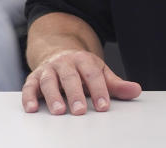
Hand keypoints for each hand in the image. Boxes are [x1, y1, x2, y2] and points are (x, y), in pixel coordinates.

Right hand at [22, 49, 141, 114]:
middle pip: (70, 77)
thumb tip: (136, 90)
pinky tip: (32, 108)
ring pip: (49, 81)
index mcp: (84, 60)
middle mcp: (65, 63)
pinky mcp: (33, 78)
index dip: (99, 90)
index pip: (93, 75)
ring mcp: (48, 69)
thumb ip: (116, 84)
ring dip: (53, 96)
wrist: (57, 52)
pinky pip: (29, 86)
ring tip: (59, 111)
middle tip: (80, 111)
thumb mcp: (100, 73)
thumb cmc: (81, 68)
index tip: (104, 106)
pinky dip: (29, 97)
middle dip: (76, 94)